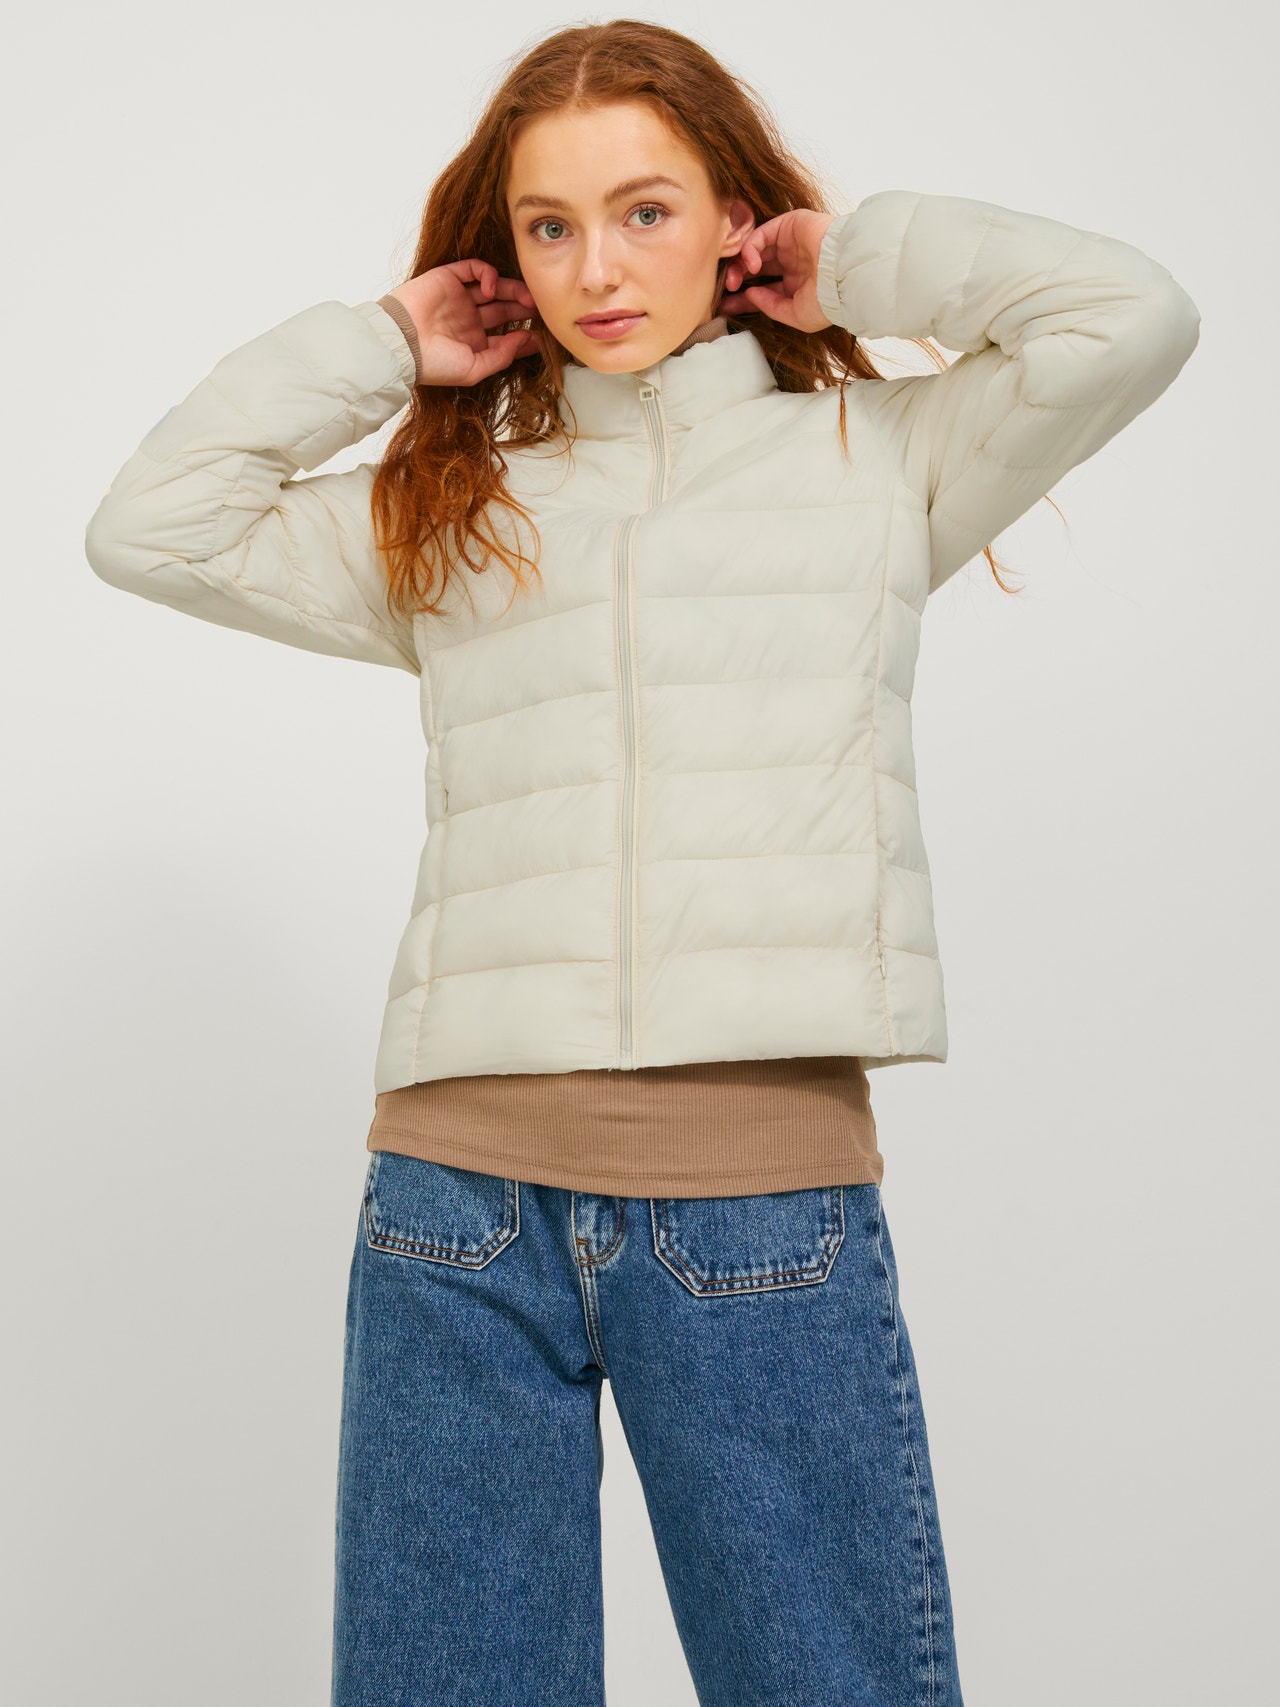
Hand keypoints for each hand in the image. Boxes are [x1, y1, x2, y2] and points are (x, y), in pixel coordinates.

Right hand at [387, 259, 539, 385]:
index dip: (527, 335)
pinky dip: (488, 274)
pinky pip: (474, 268)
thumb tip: (526, 339)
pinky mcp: (448, 278)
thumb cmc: (433, 364)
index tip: (545, 336)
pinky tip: (491, 289)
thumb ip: (502, 356)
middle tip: (542, 308)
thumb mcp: (474, 369)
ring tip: (527, 298)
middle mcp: (468, 320)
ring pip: (494, 288)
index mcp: (473, 343)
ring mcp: (459, 298)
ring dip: (513, 290)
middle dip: (524, 308)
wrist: (401, 344)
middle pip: (504, 309)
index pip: (507, 335)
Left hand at [718, 209, 835, 332]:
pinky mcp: (789, 225)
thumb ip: (771, 306)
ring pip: (754, 249)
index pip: (762, 288)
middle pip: (754, 268)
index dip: (742, 298)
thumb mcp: (796, 315)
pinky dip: (750, 248)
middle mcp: (791, 262)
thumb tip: (750, 295)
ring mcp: (789, 243)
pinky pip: (760, 234)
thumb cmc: (828, 301)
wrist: (846, 276)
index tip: (725, 307)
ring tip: (735, 281)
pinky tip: (751, 265)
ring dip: (739, 264)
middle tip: (727, 290)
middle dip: (737, 278)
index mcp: (795, 284)